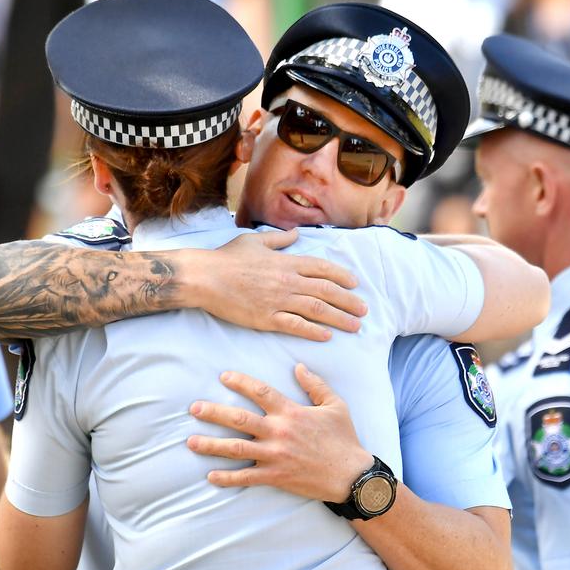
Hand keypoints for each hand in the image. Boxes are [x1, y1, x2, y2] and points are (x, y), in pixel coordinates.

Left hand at [186, 365, 373, 502]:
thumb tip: (298, 366)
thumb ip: (315, 385)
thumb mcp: (335, 405)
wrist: (351, 475)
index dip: (241, 382)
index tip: (223, 376)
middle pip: (239, 419)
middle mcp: (279, 432)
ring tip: (191, 442)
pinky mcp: (276, 476)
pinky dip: (227, 478)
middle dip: (214, 413)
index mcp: (291, 412)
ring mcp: (275, 456)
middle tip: (194, 409)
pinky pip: (247, 477)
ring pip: (236, 448)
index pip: (261, 392)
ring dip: (211, 445)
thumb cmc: (344, 439)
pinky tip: (211, 476)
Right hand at [194, 229, 366, 341]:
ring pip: (317, 309)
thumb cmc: (227, 257)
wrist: (205, 277)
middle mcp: (287, 280)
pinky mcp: (266, 318)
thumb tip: (295, 234)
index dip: (342, 276)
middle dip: (349, 301)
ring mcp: (278, 300)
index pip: (322, 269)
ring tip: (355, 326)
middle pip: (327, 291)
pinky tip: (327, 335)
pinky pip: (295, 326)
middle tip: (365, 310)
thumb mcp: (255, 241)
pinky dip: (314, 331)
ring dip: (340, 318)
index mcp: (286, 261)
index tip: (356, 284)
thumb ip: (279, 240)